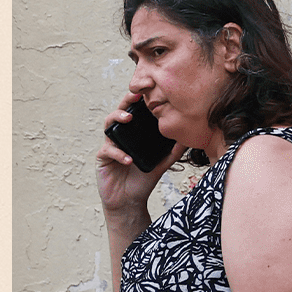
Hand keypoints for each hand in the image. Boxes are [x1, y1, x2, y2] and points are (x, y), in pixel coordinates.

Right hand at [96, 89, 179, 216]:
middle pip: (119, 113)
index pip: (135, 113)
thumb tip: (188, 138)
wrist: (130, 201)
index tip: (150, 91)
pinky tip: (129, 159)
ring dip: (117, 119)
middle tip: (135, 96)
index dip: (139, 102)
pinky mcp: (103, 159)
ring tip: (128, 119)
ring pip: (109, 127)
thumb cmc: (144, 179)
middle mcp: (121, 136)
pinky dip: (119, 153)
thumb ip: (174, 151)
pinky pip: (108, 151)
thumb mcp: (162, 163)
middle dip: (126, 102)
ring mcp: (110, 146)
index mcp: (134, 134)